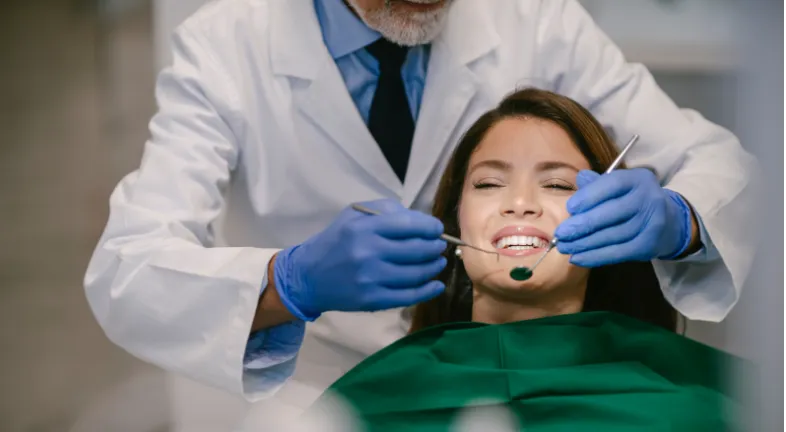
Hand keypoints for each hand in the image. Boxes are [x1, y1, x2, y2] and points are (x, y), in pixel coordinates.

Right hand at [273, 199, 447, 320]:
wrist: (308, 277)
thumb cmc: (335, 241)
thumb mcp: (353, 215)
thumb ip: (386, 211)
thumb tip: (421, 221)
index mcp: (365, 228)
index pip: (410, 225)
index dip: (431, 227)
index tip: (437, 229)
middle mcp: (369, 253)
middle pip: (418, 250)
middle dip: (435, 247)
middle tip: (439, 246)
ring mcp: (371, 279)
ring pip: (417, 273)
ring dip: (434, 267)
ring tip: (437, 262)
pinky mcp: (372, 300)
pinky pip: (409, 296)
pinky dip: (428, 290)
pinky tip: (436, 285)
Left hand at [554, 169, 693, 266]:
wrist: (669, 222)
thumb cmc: (633, 200)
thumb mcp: (619, 186)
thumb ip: (598, 184)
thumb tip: (579, 179)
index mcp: (638, 179)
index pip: (612, 184)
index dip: (590, 196)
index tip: (570, 207)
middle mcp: (648, 199)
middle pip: (611, 213)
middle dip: (582, 224)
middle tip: (560, 234)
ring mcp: (651, 224)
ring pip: (613, 235)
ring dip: (584, 243)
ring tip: (564, 247)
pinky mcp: (649, 245)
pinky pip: (618, 253)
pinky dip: (595, 257)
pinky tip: (577, 258)